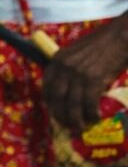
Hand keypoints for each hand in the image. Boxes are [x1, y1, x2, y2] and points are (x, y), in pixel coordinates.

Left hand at [42, 14, 127, 132]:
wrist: (118, 38)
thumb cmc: (101, 44)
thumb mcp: (76, 53)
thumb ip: (69, 67)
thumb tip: (69, 88)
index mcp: (59, 58)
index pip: (47, 84)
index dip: (49, 101)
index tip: (53, 110)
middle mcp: (65, 67)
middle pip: (57, 97)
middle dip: (60, 114)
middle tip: (66, 125)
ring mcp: (78, 74)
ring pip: (72, 104)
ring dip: (75, 120)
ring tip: (79, 128)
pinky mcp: (94, 80)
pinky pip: (89, 104)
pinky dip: (91, 115)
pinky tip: (95, 119)